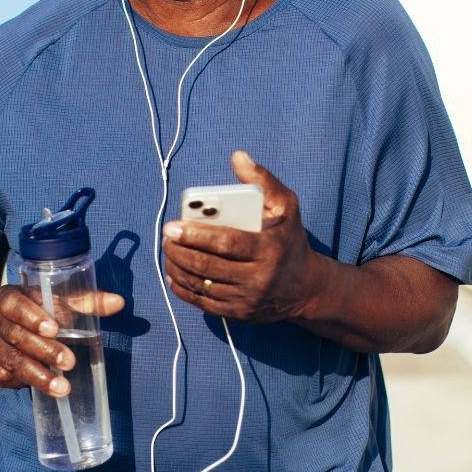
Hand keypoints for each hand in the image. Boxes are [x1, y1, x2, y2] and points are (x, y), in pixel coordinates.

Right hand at [0, 285, 123, 396]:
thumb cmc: (31, 310)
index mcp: (8, 298)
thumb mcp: (51, 300)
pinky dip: (23, 383)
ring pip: (12, 361)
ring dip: (38, 376)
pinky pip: (5, 377)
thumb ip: (84, 301)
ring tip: (62, 388)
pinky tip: (42, 390)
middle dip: (44, 351)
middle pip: (17, 337)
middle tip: (69, 362)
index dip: (33, 317)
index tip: (54, 328)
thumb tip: (118, 303)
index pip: (16, 305)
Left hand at [161, 150, 320, 322]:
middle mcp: (258, 278)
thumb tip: (238, 157)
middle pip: (208, 265)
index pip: (226, 243)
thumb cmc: (290, 240)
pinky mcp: (237, 314)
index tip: (173, 226)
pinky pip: (203, 303)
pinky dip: (183, 288)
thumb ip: (263, 180)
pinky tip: (173, 273)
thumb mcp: (287, 207)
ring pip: (201, 285)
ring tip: (167, 251)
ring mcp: (246, 300)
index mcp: (268, 250)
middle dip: (179, 251)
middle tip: (165, 237)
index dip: (196, 235)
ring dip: (177, 268)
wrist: (306, 288)